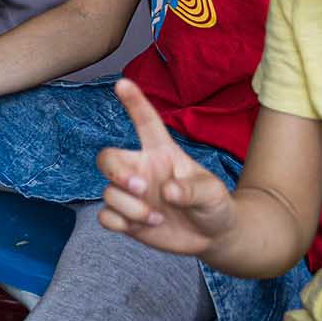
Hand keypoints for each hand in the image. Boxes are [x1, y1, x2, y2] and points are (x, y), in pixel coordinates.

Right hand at [95, 79, 235, 255]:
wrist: (215, 238)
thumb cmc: (215, 205)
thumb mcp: (214, 193)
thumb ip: (193, 190)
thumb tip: (167, 191)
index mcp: (162, 154)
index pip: (145, 123)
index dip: (134, 102)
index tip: (122, 82)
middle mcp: (141, 170)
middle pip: (106, 157)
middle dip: (117, 172)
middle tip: (140, 187)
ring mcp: (132, 195)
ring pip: (108, 191)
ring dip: (130, 207)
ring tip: (157, 218)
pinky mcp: (126, 218)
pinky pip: (105, 216)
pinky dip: (119, 221)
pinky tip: (142, 226)